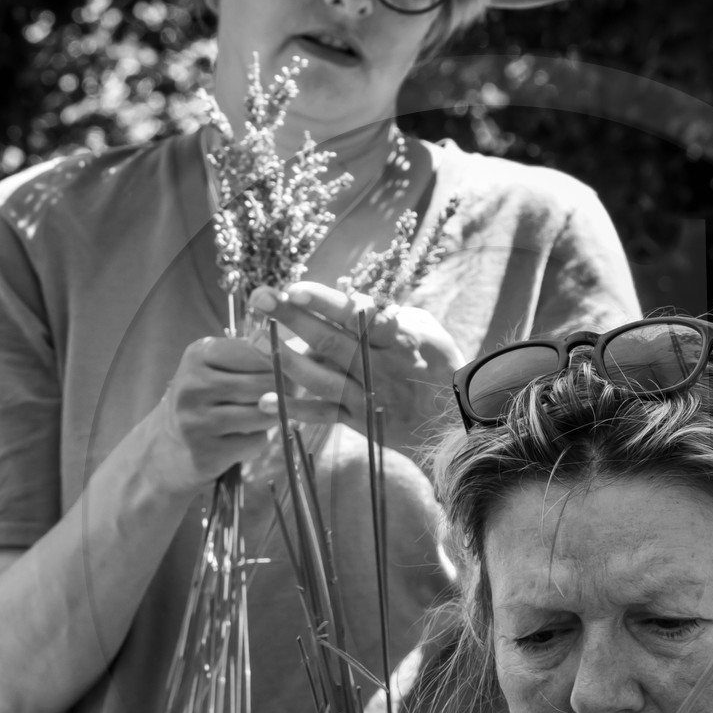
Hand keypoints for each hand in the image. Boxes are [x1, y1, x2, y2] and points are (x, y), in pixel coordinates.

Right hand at [147, 333, 280, 496]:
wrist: (167, 447)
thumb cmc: (204, 401)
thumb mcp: (217, 369)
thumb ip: (253, 360)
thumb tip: (296, 359)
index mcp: (198, 355)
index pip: (256, 351)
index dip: (281, 362)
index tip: (291, 371)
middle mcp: (193, 385)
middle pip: (264, 384)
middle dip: (286, 391)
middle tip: (292, 395)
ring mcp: (196, 420)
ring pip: (263, 415)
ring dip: (274, 417)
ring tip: (267, 415)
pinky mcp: (205, 451)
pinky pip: (255, 442)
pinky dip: (258, 440)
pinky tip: (244, 438)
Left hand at [249, 281, 463, 453]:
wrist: (457, 423)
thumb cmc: (440, 365)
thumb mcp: (428, 330)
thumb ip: (390, 313)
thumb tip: (352, 298)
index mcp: (401, 340)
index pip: (360, 316)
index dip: (326, 303)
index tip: (295, 288)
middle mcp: (383, 368)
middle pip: (333, 341)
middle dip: (294, 318)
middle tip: (261, 297)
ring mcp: (370, 396)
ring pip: (323, 378)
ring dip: (286, 360)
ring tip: (255, 341)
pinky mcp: (361, 421)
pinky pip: (324, 414)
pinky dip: (296, 408)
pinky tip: (264, 400)